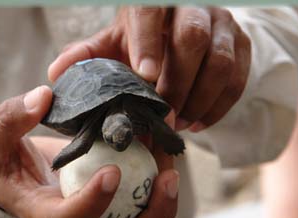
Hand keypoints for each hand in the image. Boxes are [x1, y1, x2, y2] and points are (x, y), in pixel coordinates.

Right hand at [0, 86, 178, 217]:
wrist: (11, 173)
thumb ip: (10, 120)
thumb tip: (42, 97)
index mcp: (41, 212)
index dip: (93, 202)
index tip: (112, 171)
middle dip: (153, 215)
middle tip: (169, 176)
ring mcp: (99, 213)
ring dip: (164, 194)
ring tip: (170, 150)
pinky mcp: (112, 198)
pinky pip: (143, 196)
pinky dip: (157, 173)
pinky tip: (160, 139)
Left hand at [48, 6, 250, 131]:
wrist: (178, 34)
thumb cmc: (141, 39)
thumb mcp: (112, 43)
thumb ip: (88, 56)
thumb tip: (56, 75)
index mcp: (156, 2)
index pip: (152, 12)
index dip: (148, 43)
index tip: (145, 78)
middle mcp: (194, 7)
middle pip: (193, 37)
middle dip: (177, 83)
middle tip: (162, 116)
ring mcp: (222, 25)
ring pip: (220, 62)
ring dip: (199, 99)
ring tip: (179, 125)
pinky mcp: (242, 46)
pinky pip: (238, 79)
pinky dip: (218, 107)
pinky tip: (198, 123)